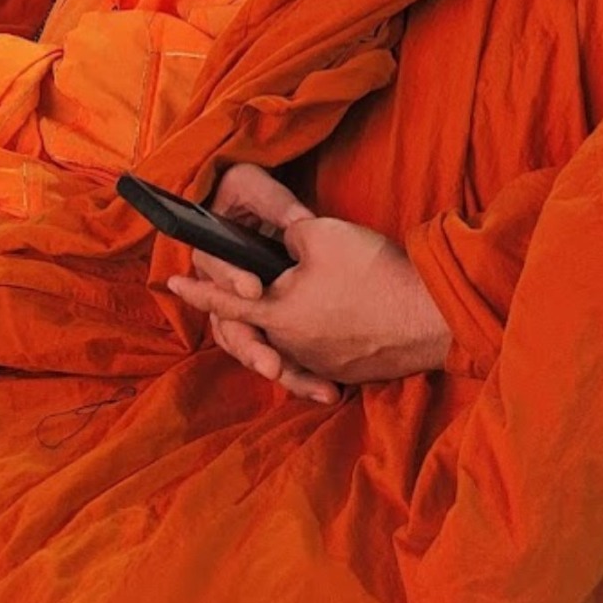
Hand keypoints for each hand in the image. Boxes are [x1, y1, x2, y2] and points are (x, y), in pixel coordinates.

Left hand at [165, 164, 451, 402]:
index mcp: (275, 314)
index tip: (171, 284)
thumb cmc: (368, 271)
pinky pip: (320, 355)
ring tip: (299, 296)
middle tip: (252, 285)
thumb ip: (284, 232)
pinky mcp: (351, 370)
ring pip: (290, 343)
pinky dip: (316, 340)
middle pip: (258, 328)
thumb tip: (280, 239)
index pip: (224, 301)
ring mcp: (323, 363)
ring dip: (286, 325)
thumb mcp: (316, 234)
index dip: (197, 289)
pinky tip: (334, 320)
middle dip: (251, 307)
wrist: (431, 314)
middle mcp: (292, 347)